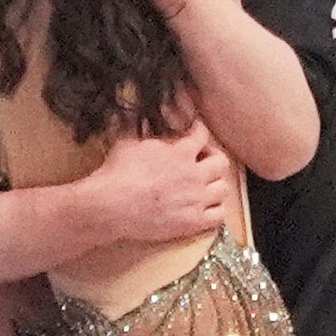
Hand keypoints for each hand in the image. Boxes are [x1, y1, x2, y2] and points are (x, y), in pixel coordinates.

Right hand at [72, 124, 236, 245]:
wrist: (112, 205)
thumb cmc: (118, 173)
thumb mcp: (127, 140)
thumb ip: (139, 127)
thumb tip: (135, 112)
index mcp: (181, 152)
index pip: (202, 134)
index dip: (199, 132)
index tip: (196, 133)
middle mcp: (194, 175)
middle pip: (221, 162)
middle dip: (213, 159)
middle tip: (203, 160)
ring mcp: (196, 200)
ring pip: (223, 189)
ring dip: (215, 185)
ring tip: (205, 185)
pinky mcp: (192, 222)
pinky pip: (218, 216)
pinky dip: (215, 211)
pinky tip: (205, 207)